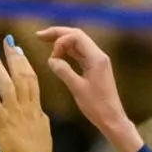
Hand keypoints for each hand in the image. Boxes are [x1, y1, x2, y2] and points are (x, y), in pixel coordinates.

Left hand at [0, 36, 50, 151]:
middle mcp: (27, 106)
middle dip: (14, 56)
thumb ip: (39, 118)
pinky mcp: (2, 121)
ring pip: (7, 83)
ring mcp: (14, 112)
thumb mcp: (43, 131)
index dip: (25, 63)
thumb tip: (38, 111)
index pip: (32, 79)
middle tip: (7, 41)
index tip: (19, 50)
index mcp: (37, 108)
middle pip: (21, 75)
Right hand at [36, 26, 140, 151]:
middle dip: (58, 34)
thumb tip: (51, 60)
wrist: (112, 117)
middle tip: (39, 35)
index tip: (51, 57)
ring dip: (62, 41)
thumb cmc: (97, 106)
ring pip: (78, 43)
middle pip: (77, 35)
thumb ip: (64, 72)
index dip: (60, 42)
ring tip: (45, 41)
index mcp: (96, 58)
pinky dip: (67, 51)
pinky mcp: (94, 67)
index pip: (76, 37)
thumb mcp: (77, 89)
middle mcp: (98, 55)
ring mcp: (97, 61)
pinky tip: (57, 53)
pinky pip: (79, 54)